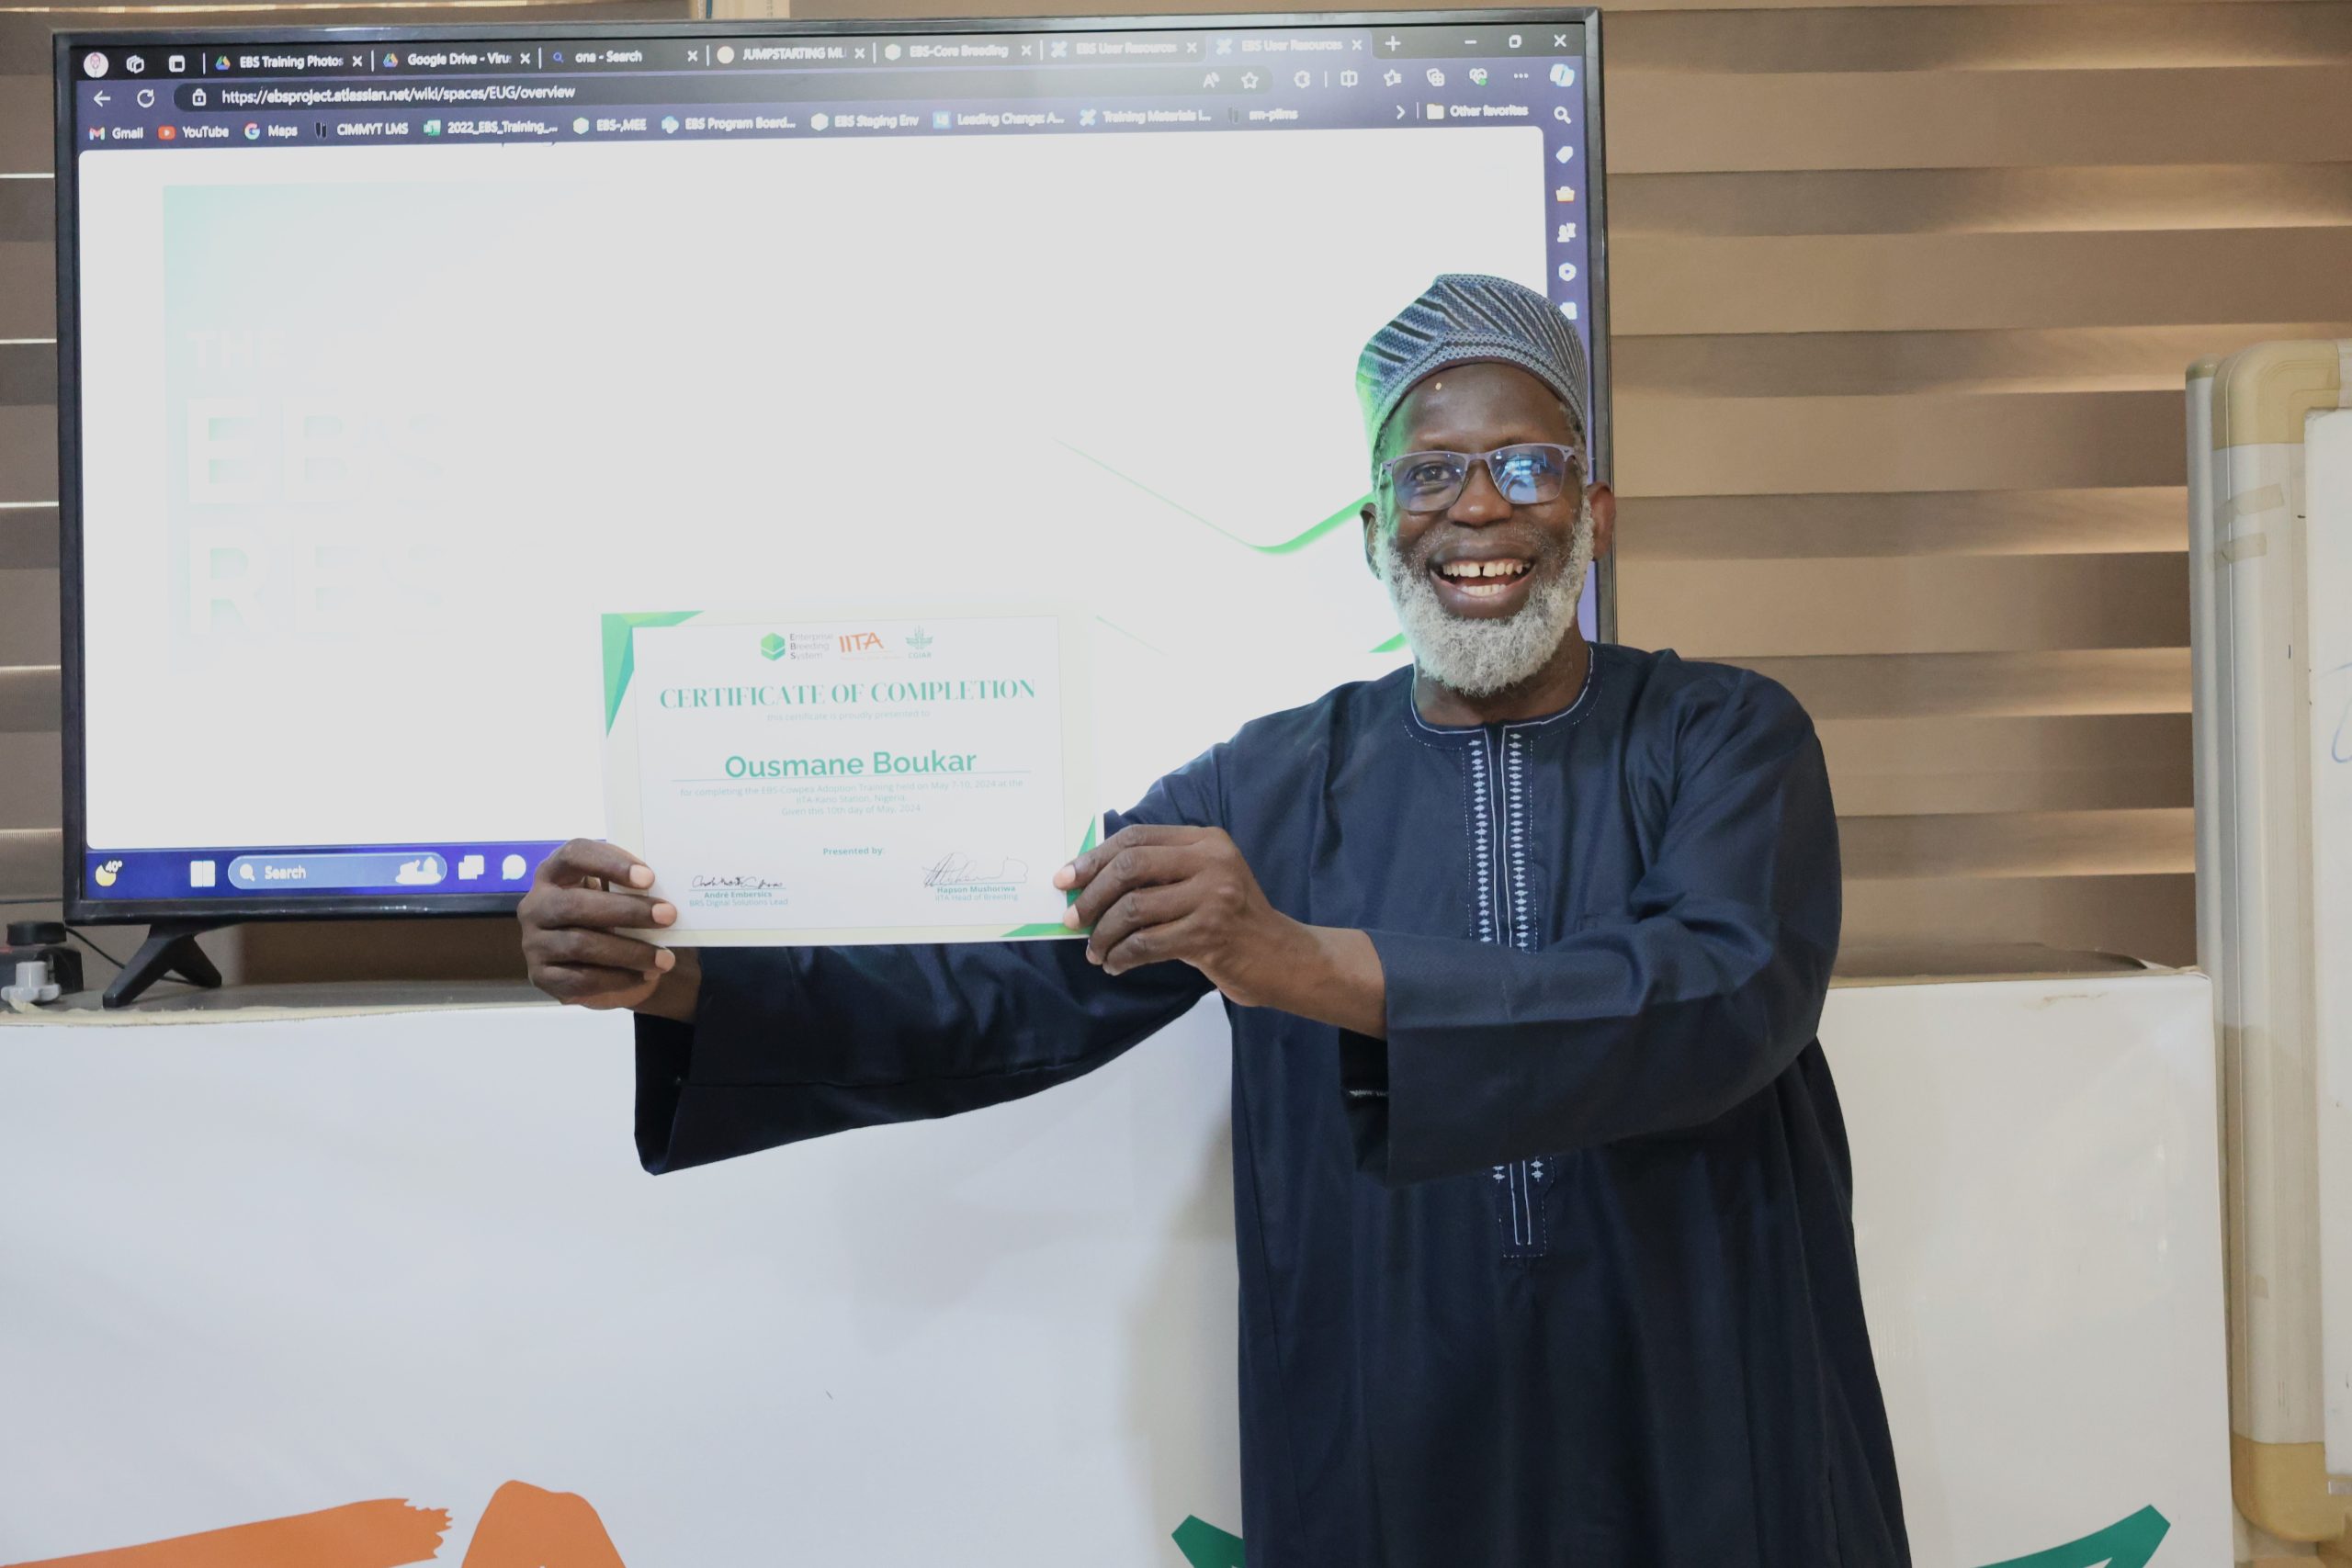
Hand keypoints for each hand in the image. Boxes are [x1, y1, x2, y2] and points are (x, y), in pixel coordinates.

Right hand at [518, 839, 699, 1020]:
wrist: (594, 964)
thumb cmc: (608, 917)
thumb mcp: (614, 895)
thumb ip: (629, 888)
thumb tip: (664, 894)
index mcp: (553, 873)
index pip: (573, 855)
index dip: (609, 862)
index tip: (649, 877)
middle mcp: (536, 905)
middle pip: (575, 904)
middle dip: (627, 911)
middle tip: (668, 916)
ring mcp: (534, 943)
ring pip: (580, 945)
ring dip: (629, 951)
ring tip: (664, 957)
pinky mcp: (541, 977)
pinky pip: (581, 979)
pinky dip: (618, 978)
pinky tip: (645, 975)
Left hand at [1052, 825, 1307, 1004]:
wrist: (1281, 958)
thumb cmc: (1232, 920)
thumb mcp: (1204, 880)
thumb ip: (1160, 872)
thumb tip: (1090, 881)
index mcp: (1205, 841)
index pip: (1136, 838)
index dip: (1094, 857)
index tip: (1065, 878)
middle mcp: (1211, 862)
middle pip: (1130, 868)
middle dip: (1092, 895)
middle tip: (1073, 919)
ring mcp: (1213, 898)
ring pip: (1133, 909)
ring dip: (1103, 934)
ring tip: (1096, 950)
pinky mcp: (1209, 935)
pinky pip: (1146, 944)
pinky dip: (1122, 956)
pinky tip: (1116, 964)